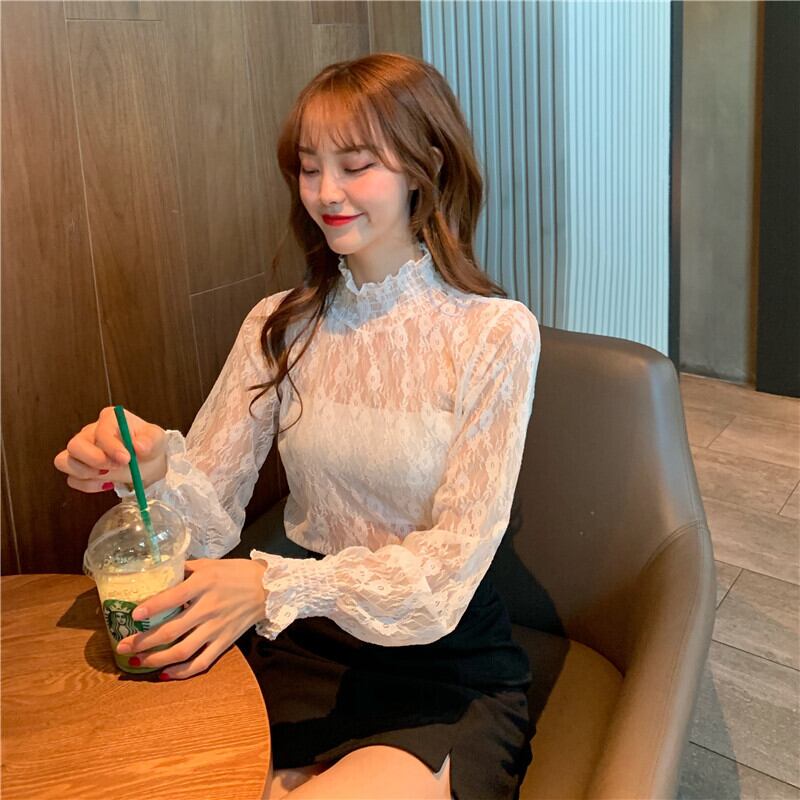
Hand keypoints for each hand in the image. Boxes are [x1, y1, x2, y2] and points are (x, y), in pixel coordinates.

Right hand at [53, 407, 166, 491]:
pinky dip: (87, 485)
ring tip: (109, 474)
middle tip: (115, 467)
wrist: (147, 462)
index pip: (102, 430)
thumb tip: (139, 446)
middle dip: (93, 460)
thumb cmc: (148, 445)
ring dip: (86, 473)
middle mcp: (91, 432)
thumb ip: (150, 441)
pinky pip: (72, 479)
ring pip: (65, 461)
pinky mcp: (80, 467)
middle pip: (75, 445)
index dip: (111, 446)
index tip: (126, 458)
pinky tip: (106, 484)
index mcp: (110, 419)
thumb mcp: (157, 440)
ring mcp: (82, 450)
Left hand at [115, 558, 267, 679]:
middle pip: (171, 630)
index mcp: (204, 584)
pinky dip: (182, 672)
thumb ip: (185, 569)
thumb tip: (158, 572)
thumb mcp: (210, 564)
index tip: (133, 615)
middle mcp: (208, 607)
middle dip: (143, 641)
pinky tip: (166, 674)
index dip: (152, 608)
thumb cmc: (236, 572)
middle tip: (124, 646)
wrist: (268, 588)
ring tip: (139, 662)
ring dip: (157, 659)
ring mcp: (217, 628)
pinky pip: (201, 662)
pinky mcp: (225, 642)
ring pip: (182, 650)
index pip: (173, 597)